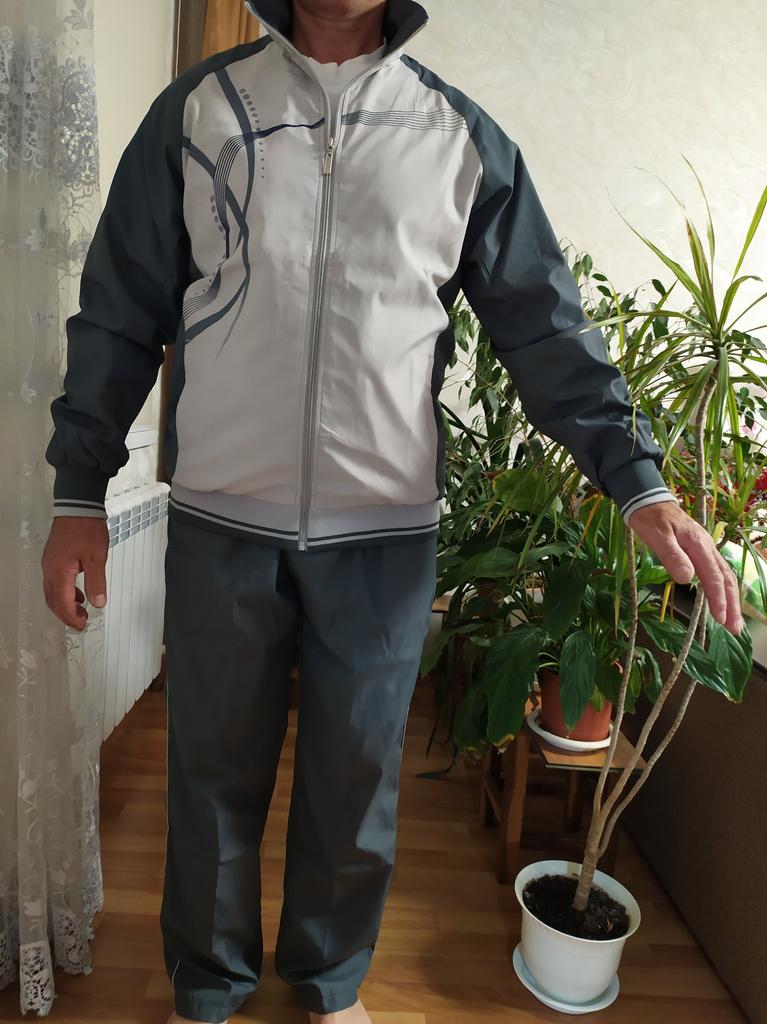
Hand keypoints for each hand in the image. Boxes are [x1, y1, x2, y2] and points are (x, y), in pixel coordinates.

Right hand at [41, 517, 108, 630]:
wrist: (78, 507)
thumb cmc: (86, 529)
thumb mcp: (96, 557)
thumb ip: (96, 582)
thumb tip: (97, 602)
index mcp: (59, 572)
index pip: (62, 602)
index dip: (72, 617)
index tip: (82, 625)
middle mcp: (50, 569)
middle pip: (53, 600)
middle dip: (66, 614)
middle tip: (80, 623)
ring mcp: (50, 563)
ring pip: (52, 591)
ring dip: (65, 604)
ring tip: (80, 610)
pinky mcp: (54, 557)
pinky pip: (55, 581)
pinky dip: (65, 591)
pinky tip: (78, 592)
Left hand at [628, 501, 742, 635]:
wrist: (648, 500)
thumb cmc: (650, 518)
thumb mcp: (656, 536)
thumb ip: (672, 556)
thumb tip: (687, 579)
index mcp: (699, 544)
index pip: (713, 576)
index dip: (718, 598)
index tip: (721, 618)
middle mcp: (707, 547)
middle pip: (726, 579)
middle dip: (732, 604)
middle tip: (735, 629)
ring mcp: (704, 549)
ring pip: (723, 576)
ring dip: (730, 599)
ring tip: (732, 621)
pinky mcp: (699, 550)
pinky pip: (716, 571)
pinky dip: (722, 588)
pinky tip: (721, 599)